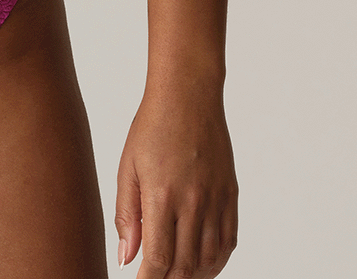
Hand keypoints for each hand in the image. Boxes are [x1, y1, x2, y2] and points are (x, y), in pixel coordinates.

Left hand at [115, 88, 237, 276]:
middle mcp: (193, 202)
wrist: (188, 95)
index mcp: (162, 196)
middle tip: (153, 278)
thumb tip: (126, 258)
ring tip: (174, 274)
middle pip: (184, 265)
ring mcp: (216, 200)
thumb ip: (126, 215)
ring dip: (191, 275)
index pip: (158, 259)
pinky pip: (227, 242)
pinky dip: (215, 261)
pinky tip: (200, 264)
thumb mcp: (128, 167)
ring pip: (208, 259)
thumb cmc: (153, 126)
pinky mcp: (230, 195)